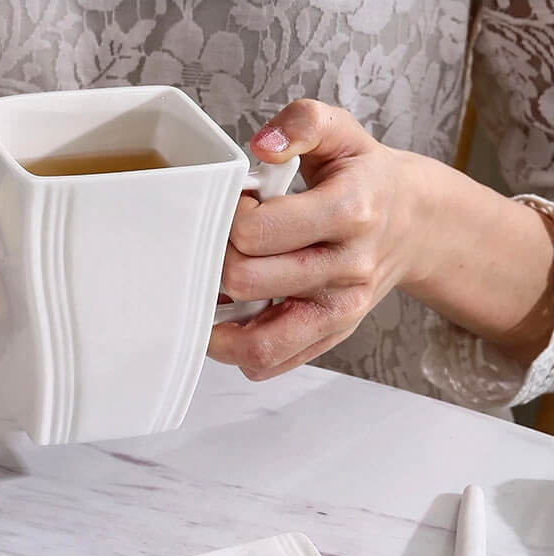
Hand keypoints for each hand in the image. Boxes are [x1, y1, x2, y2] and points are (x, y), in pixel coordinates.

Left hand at [208, 99, 424, 379]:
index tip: (238, 207)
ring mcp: (339, 311)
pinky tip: (236, 318)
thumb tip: (262, 147)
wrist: (411, 223)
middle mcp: (348, 268)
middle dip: (219, 261)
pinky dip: (239, 349)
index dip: (229, 217)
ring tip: (213, 294)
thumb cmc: (361, 178)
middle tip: (225, 245)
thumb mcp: (340, 132)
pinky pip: (268, 363)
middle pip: (246, 282)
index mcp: (349, 211)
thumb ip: (301, 123)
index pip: (256, 231)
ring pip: (256, 343)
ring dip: (219, 324)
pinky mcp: (329, 337)